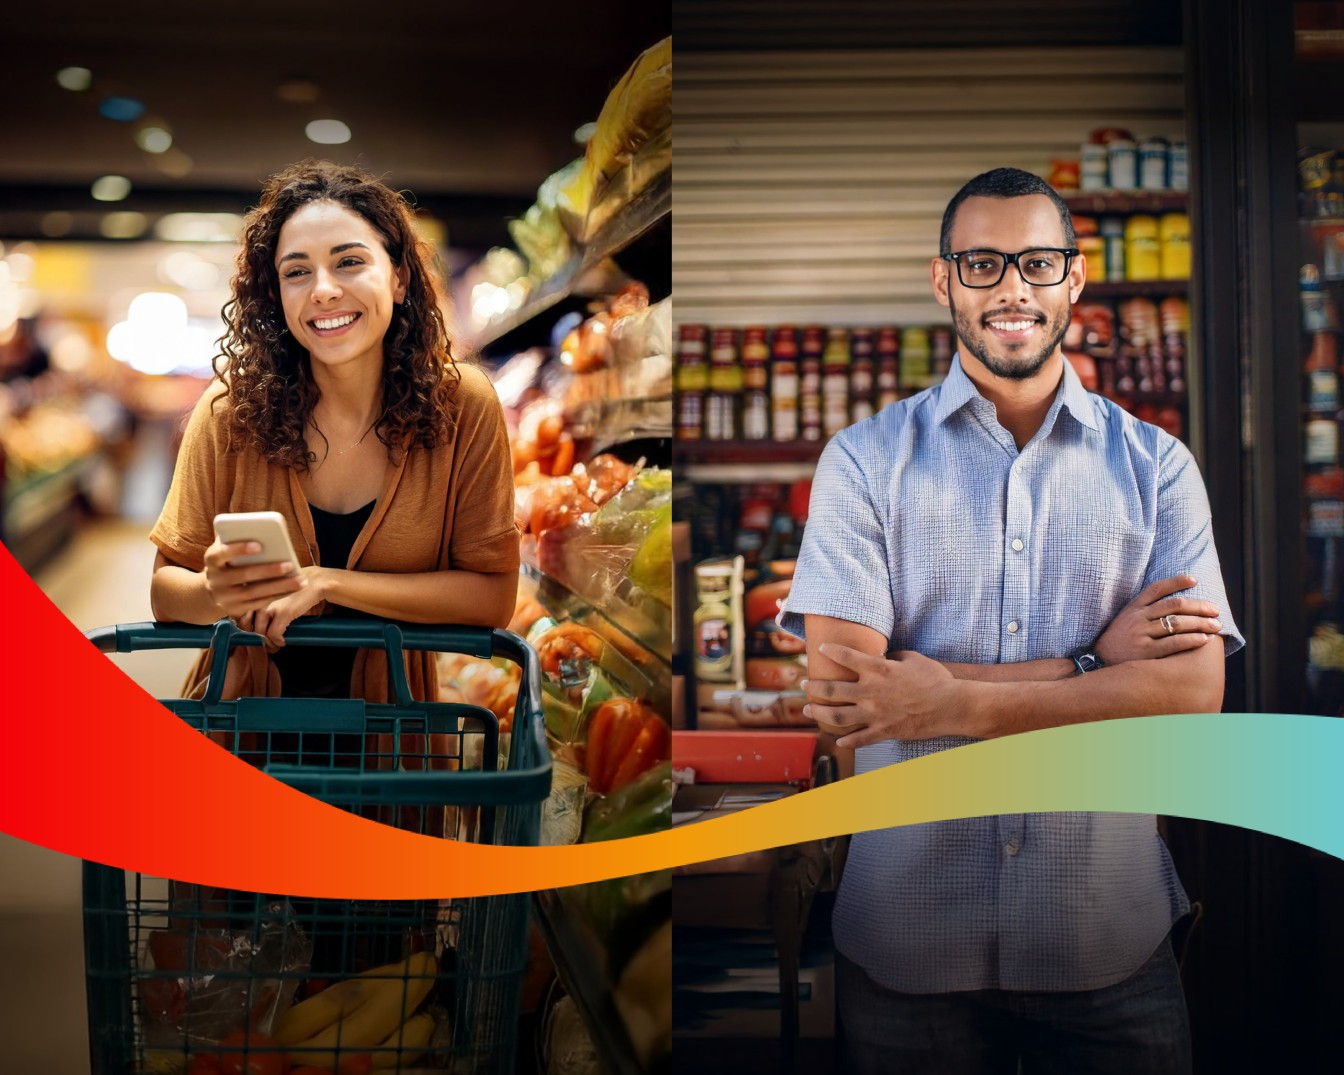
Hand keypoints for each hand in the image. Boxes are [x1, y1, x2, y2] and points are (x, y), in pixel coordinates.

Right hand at [202, 539, 305, 619]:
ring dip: (279, 586)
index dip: (239, 549)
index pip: (222, 553)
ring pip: (254, 593)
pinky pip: (259, 603)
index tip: (259, 545)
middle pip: (243, 575)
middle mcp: (215, 580)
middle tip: (289, 564)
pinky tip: (294, 588)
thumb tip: (261, 528)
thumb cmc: (226, 562)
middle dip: (268, 570)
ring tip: (301, 580)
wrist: (210, 591)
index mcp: (211, 560)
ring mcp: (225, 597)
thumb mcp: (225, 549)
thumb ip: (236, 538)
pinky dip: (278, 595)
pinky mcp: (235, 609)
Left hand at [251, 566, 329, 647]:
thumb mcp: (272, 592)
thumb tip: (254, 622)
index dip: (245, 629)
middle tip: (263, 643)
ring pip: (260, 633)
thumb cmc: (293, 587)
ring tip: (274, 645)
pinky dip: (278, 641)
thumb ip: (260, 601)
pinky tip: (282, 642)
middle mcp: (257, 598)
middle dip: (254, 638)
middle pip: (246, 626)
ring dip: (267, 643)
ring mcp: (269, 606)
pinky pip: (274, 634)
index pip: (239, 616)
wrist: (314, 582)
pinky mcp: (282, 613)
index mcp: (252, 592)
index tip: (253, 635)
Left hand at [802, 643, 962, 748]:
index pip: (846, 657)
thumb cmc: (935, 679)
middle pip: (832, 690)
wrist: (951, 706)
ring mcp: (876, 714)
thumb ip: (892, 657)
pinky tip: (838, 740)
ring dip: (819, 713)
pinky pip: (860, 739)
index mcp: (879, 670)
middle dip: (814, 687)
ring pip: (838, 717)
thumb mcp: (913, 659)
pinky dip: (847, 740)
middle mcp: (872, 692)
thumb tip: (882, 655)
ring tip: (808, 710)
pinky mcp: (884, 731)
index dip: (830, 651)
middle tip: (804, 684)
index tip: (820, 649)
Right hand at [1094, 575, 1222, 664]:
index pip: (1157, 588)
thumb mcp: (1125, 619)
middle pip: (1173, 605)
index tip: (1195, 580)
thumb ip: (1144, 610)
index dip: (1176, 581)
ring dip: (1200, 623)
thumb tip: (1174, 604)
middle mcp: (1137, 618)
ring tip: (1215, 625)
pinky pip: (1173, 643)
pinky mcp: (1145, 652)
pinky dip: (1191, 640)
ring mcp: (1140, 634)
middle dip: (1198, 606)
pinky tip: (1204, 639)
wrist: (1098, 661)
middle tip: (1215, 611)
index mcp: (1133, 607)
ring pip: (1176, 623)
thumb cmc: (1118, 640)